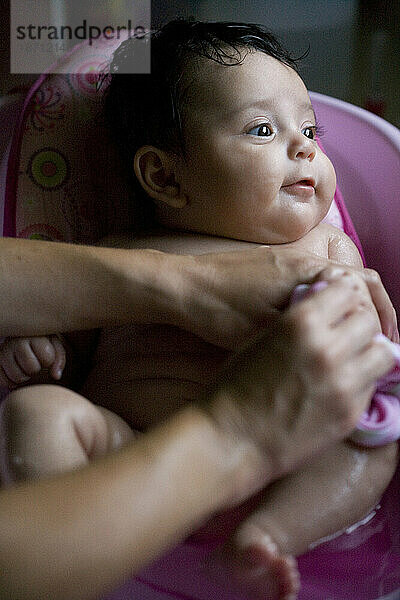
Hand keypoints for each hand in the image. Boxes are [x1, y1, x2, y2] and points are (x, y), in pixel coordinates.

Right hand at [0, 335, 65, 388]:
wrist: (23, 340)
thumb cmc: (42, 344)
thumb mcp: (55, 346)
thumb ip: (59, 360)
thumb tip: (56, 375)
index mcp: (33, 335)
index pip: (47, 357)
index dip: (49, 361)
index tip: (46, 356)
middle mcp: (14, 342)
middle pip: (31, 368)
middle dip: (36, 369)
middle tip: (35, 363)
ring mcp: (2, 352)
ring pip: (17, 377)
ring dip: (24, 376)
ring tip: (25, 367)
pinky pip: (3, 381)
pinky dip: (11, 382)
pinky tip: (16, 372)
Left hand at [175, 246, 398, 348]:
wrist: (181, 286)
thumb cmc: (219, 311)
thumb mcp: (266, 331)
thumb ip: (308, 331)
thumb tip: (341, 343)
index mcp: (308, 273)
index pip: (365, 287)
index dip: (383, 318)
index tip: (386, 346)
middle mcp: (304, 260)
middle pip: (357, 280)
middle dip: (374, 312)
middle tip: (379, 344)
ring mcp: (289, 260)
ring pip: (337, 280)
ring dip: (352, 306)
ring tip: (355, 337)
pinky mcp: (275, 267)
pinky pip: (317, 280)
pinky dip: (330, 301)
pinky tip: (323, 324)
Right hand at [204, 273, 395, 503]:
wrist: (232, 436)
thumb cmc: (237, 385)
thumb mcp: (263, 338)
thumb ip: (300, 322)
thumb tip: (328, 311)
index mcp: (302, 322)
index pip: (347, 291)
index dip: (344, 298)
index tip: (341, 306)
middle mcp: (328, 348)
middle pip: (368, 320)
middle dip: (359, 324)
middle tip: (348, 333)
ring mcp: (343, 382)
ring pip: (383, 353)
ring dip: (369, 352)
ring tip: (353, 359)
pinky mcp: (350, 412)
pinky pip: (372, 386)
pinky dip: (362, 381)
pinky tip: (342, 385)